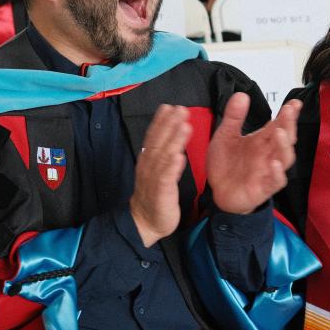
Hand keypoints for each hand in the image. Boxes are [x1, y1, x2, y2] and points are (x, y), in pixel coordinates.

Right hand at [129, 105, 190, 246]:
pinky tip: (178, 156)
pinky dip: (172, 166)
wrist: (145, 222)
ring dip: (173, 140)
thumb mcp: (158, 172)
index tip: (170, 106)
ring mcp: (153, 178)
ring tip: (184, 125)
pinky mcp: (160, 192)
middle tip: (179, 109)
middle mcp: (148, 166)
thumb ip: (163, 156)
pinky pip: (166, 177)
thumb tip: (170, 139)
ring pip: (163, 156)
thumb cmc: (155, 196)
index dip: (160, 121)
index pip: (153, 137)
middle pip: (158, 142)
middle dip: (168, 124)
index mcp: (148, 160)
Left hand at [207, 93, 300, 214]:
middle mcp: (268, 154)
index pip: (278, 124)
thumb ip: (234, 117)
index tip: (294, 102)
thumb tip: (242, 94)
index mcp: (261, 140)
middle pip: (285, 139)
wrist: (219, 192)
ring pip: (284, 158)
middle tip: (289, 112)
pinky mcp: (264, 187)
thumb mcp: (225, 136)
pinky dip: (277, 173)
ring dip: (284, 146)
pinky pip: (275, 181)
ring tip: (280, 133)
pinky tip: (274, 164)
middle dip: (289, 125)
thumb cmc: (226, 163)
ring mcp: (268, 171)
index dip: (288, 114)